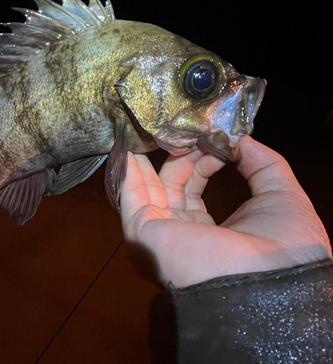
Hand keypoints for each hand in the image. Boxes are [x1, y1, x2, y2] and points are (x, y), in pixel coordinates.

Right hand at [120, 136, 331, 287]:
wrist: (269, 279)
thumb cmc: (280, 243)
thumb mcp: (281, 194)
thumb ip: (263, 162)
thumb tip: (240, 138)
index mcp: (209, 231)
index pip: (195, 190)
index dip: (203, 162)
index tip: (212, 140)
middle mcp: (181, 233)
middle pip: (172, 186)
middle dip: (182, 157)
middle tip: (192, 134)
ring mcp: (161, 234)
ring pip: (149, 189)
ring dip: (152, 160)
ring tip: (157, 131)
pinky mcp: (144, 231)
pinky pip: (131, 196)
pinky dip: (129, 172)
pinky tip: (129, 149)